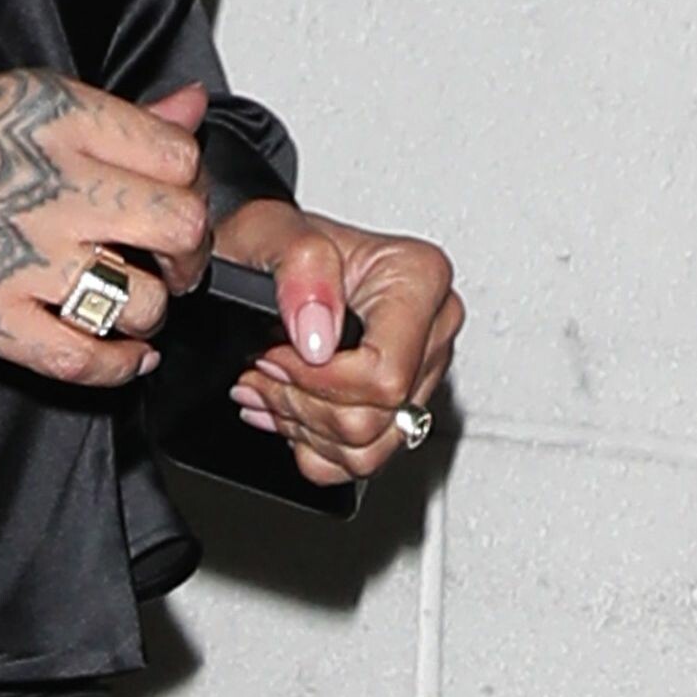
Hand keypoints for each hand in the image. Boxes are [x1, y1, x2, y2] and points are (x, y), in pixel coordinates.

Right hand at [0, 68, 212, 385]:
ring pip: (142, 302)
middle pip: (179, 227)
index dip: (191, 185)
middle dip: (189, 253)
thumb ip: (123, 113)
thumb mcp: (35, 102)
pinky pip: (86, 360)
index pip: (178, 155)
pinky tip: (127, 354)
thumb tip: (192, 105)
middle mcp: (49, 187)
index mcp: (61, 120)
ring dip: (148, 311)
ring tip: (129, 302)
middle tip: (172, 261)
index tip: (177, 200)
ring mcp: (23, 259)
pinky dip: (119, 366)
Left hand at [215, 199, 463, 484]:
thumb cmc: (273, 243)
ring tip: (270, 388)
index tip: (274, 355)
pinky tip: (289, 408)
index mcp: (420, 278)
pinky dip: (314, 446)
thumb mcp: (267, 233)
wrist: (266, 259)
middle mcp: (433, 326)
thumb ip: (301, 269)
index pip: (385, 377)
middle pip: (379, 419)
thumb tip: (319, 335)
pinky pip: (360, 463)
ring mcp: (422, 372)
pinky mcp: (401, 407)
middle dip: (304, 403)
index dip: (317, 381)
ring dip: (304, 427)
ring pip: (370, 450)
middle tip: (262, 370)